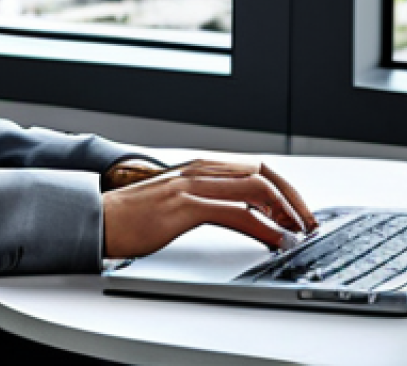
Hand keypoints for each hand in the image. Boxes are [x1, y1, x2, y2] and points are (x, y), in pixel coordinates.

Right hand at [102, 158, 316, 259]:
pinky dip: (263, 227)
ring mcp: (193, 186)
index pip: (254, 168)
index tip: (298, 211)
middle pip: (262, 173)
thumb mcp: (177, 201)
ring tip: (297, 233)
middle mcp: (200, 170)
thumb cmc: (134, 216)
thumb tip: (240, 214)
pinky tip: (274, 240)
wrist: (99, 218)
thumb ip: (205, 199)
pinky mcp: (185, 207)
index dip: (282, 187)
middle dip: (291, 197)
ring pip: (254, 188)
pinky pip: (236, 213)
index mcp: (199, 167)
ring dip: (284, 211)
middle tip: (307, 223)